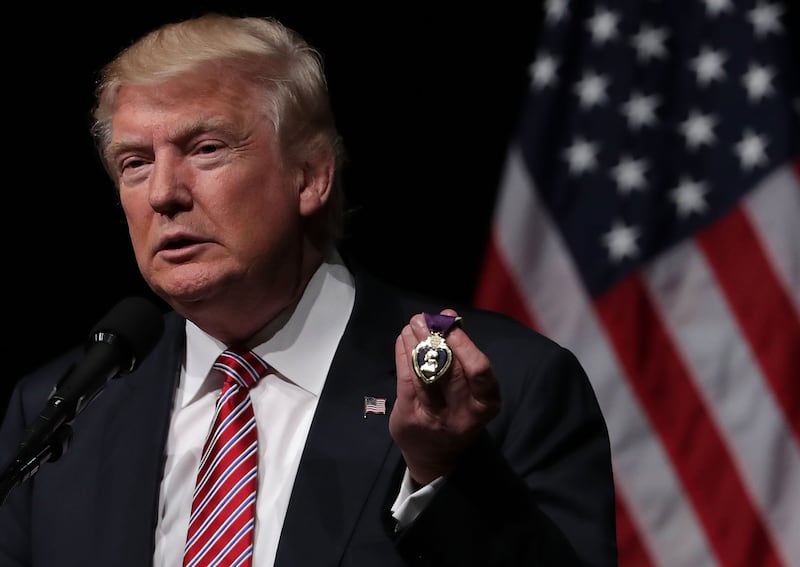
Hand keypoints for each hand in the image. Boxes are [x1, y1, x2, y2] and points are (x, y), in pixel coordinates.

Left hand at [389, 309, 500, 484]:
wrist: (435, 458)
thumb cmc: (457, 412)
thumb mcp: (471, 391)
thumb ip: (462, 354)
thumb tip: (448, 317)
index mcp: (485, 405)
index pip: (479, 372)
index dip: (464, 344)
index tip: (450, 324)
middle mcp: (462, 414)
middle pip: (450, 370)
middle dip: (435, 338)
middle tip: (423, 319)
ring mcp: (434, 417)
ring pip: (424, 373)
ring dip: (415, 342)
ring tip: (411, 324)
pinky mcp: (410, 418)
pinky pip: (406, 380)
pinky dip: (403, 354)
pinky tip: (403, 340)